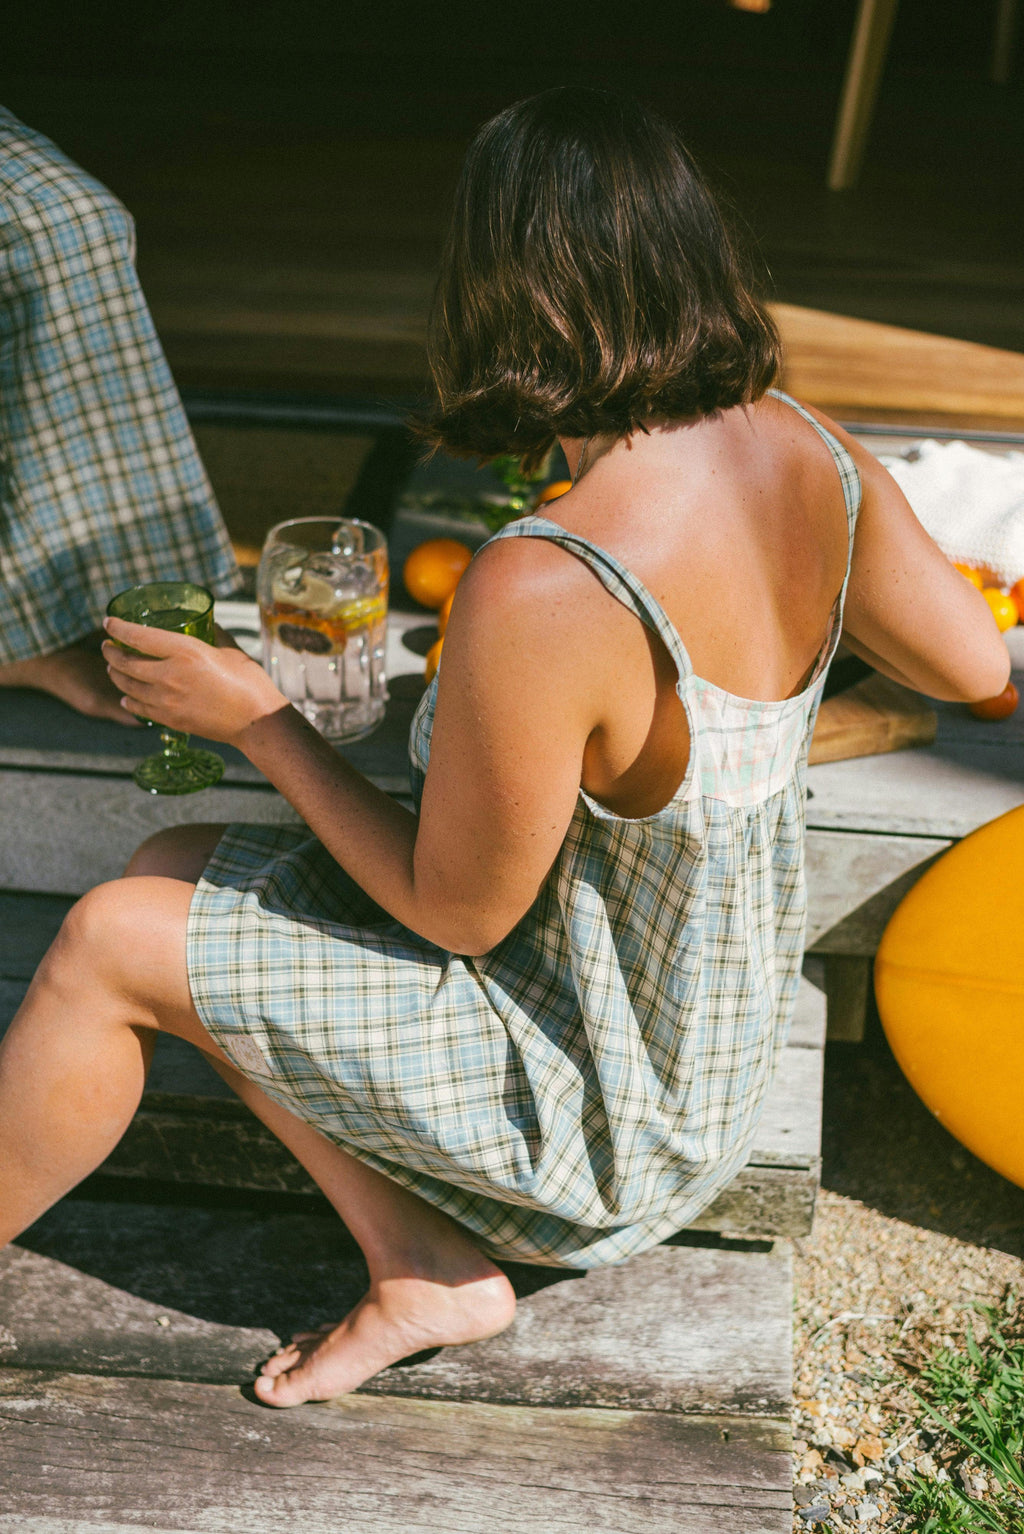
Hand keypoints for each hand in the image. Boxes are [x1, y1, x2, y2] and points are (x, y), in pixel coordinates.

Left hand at [102, 615, 287, 747]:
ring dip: (115, 675)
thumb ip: (211, 636)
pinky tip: (127, 697)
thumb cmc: (249, 682)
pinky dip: (129, 700)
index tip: (109, 622)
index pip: (138, 636)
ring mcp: (167, 700)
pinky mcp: (170, 719)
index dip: (118, 628)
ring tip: (113, 668)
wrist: (256, 721)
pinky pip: (139, 708)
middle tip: (107, 646)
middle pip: (125, 662)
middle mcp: (169, 674)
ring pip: (127, 686)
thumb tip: (205, 626)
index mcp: (185, 651)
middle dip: (111, 652)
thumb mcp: (229, 650)